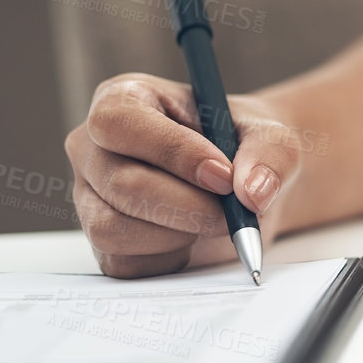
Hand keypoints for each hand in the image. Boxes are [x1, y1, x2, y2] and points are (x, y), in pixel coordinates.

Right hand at [64, 73, 305, 277]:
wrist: (245, 185)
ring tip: (212, 220)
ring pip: (114, 228)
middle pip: (122, 183)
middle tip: (233, 212)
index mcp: (124, 99)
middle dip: (188, 206)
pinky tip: (191, 237)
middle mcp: (95, 147)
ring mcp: (91, 196)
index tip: (222, 175)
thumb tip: (252, 192)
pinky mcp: (103, 241)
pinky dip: (168, 258)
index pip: (119, 121)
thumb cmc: (245, 146)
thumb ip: (270, 154)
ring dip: (178, 234)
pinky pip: (124, 263)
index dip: (171, 151)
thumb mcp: (272, 136)